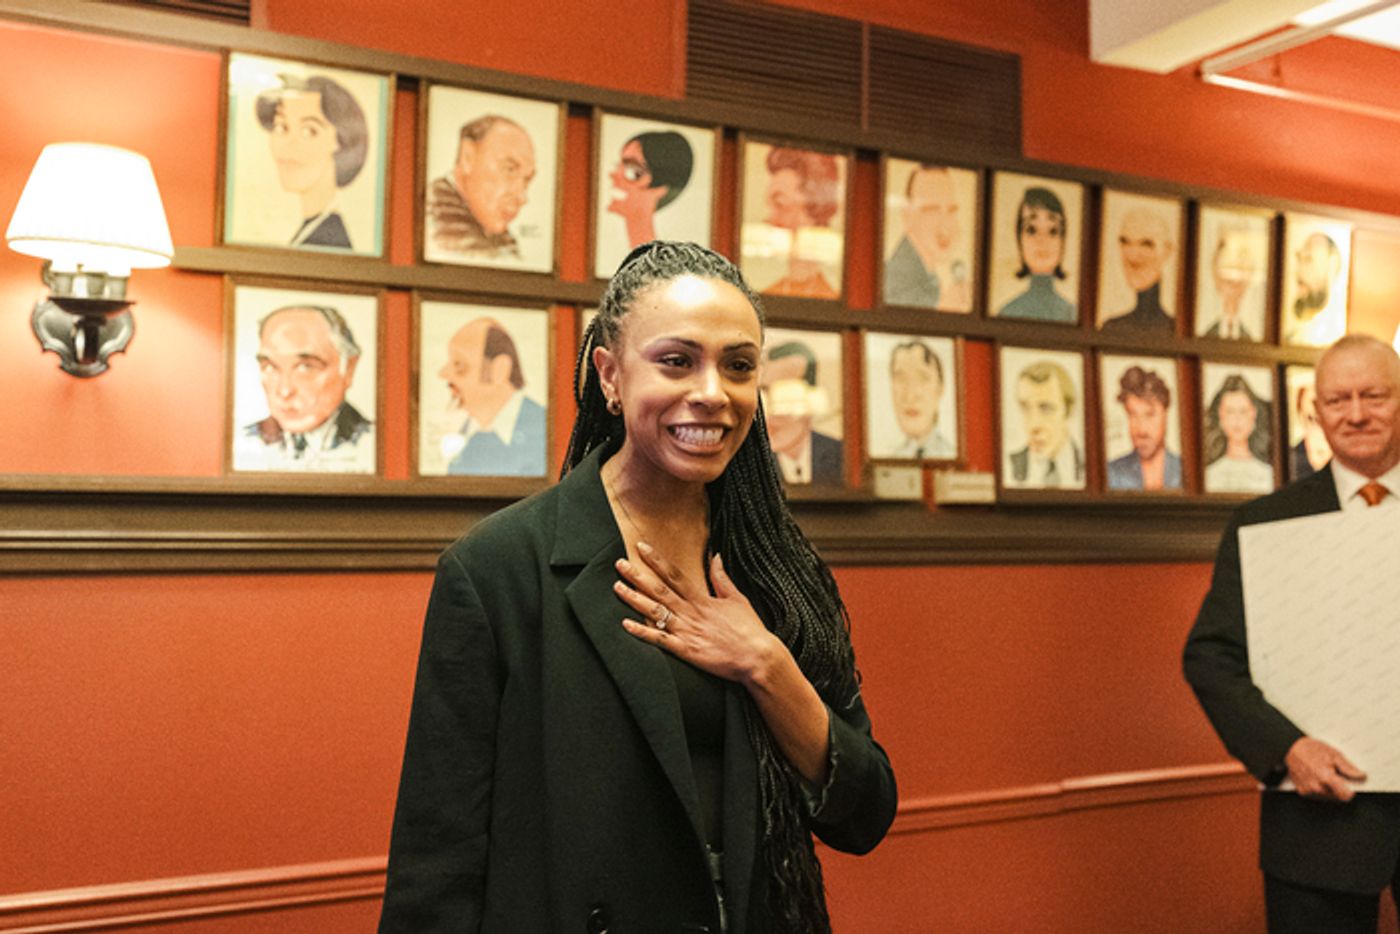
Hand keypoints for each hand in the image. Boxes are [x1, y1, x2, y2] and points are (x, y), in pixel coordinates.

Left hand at [613, 542, 781, 684]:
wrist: (758, 658)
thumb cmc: (750, 630)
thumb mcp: (738, 599)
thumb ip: (722, 579)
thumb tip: (716, 557)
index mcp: (703, 599)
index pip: (675, 575)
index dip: (656, 560)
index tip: (642, 547)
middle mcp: (692, 613)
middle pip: (659, 590)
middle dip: (638, 576)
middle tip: (619, 564)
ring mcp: (687, 632)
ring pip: (655, 612)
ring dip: (635, 599)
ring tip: (617, 587)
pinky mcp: (687, 651)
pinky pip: (660, 640)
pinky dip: (642, 632)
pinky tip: (625, 625)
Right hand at [1285, 737, 1365, 801]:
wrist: (1290, 748)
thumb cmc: (1310, 749)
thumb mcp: (1333, 754)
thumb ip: (1348, 768)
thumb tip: (1361, 776)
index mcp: (1326, 778)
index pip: (1345, 796)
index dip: (1350, 791)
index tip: (1350, 786)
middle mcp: (1317, 787)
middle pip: (1337, 797)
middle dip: (1338, 788)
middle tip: (1334, 775)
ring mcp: (1308, 790)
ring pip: (1327, 797)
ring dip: (1329, 789)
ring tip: (1324, 774)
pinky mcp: (1302, 791)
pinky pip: (1316, 795)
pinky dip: (1319, 789)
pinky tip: (1316, 777)